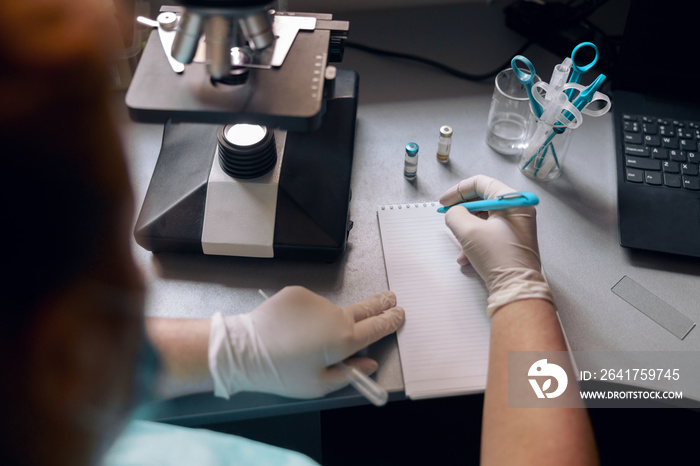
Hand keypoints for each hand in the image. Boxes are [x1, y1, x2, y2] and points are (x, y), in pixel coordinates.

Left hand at [209, 287, 404, 398]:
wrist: (244, 350)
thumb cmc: (281, 374)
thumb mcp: (318, 386)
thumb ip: (350, 373)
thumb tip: (370, 363)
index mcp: (344, 340)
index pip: (377, 327)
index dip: (391, 321)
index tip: (399, 314)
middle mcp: (335, 316)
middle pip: (365, 308)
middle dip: (381, 303)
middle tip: (391, 298)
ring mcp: (316, 301)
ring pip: (331, 311)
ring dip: (328, 320)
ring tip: (306, 339)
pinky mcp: (298, 292)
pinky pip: (310, 304)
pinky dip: (307, 314)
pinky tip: (292, 328)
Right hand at [439, 175, 553, 315]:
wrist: (516, 289)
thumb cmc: (498, 257)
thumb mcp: (468, 231)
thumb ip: (454, 214)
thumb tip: (454, 212)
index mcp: (513, 201)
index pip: (481, 182)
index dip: (458, 190)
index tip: (444, 202)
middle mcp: (518, 211)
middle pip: (482, 201)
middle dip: (462, 212)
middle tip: (448, 218)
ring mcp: (517, 227)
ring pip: (484, 220)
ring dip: (467, 231)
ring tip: (460, 246)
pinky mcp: (513, 243)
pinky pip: (489, 235)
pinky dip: (475, 243)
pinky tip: (467, 258)